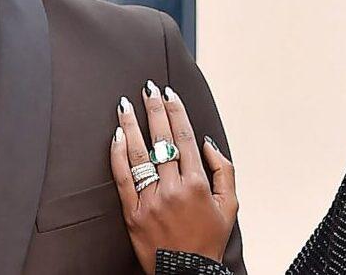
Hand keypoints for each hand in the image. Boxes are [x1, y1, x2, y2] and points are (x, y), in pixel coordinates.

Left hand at [109, 80, 237, 274]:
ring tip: (125, 105)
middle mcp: (174, 187)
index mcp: (198, 183)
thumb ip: (224, 171)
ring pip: (139, 154)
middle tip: (147, 89)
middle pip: (161, 139)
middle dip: (154, 110)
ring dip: (131, 125)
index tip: (169, 94)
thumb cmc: (208, 240)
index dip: (176, 112)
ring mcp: (152, 199)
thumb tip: (209, 143)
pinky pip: (123, 177)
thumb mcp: (230, 205)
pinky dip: (118, 154)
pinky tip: (116, 136)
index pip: (184, 137)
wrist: (186, 272)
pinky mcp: (133, 212)